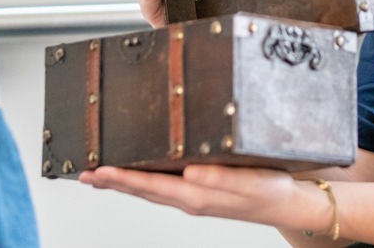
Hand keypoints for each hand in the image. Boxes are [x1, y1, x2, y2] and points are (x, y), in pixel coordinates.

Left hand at [80, 164, 335, 235]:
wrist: (289, 203)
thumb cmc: (272, 190)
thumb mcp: (251, 182)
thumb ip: (219, 178)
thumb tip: (189, 172)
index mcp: (198, 195)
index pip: (151, 185)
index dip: (123, 178)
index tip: (99, 171)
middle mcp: (190, 198)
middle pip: (142, 190)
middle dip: (112, 181)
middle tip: (84, 172)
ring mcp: (193, 197)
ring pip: (150, 190)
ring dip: (123, 182)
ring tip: (99, 174)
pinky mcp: (199, 192)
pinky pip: (163, 187)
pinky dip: (143, 181)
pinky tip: (137, 173)